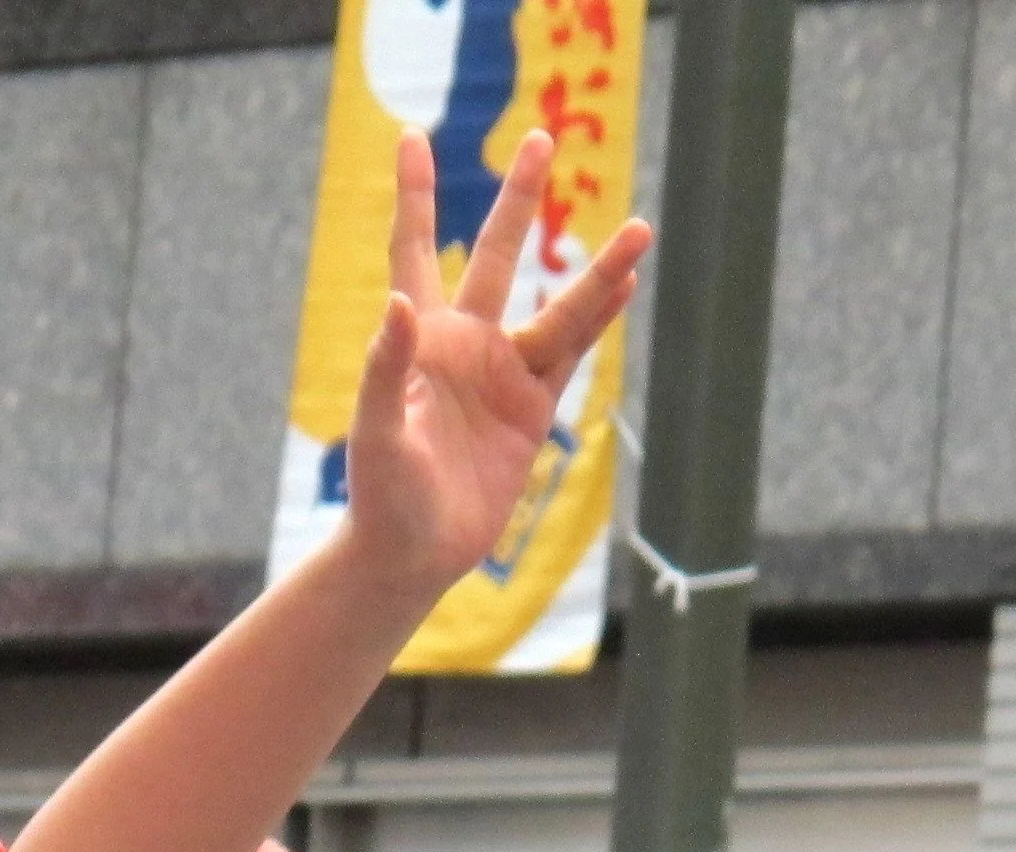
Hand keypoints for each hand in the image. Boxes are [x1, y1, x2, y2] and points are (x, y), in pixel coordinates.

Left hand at [336, 130, 651, 599]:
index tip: (412, 136)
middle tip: (543, 138)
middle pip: (497, 255)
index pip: (415, 249)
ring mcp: (503, 376)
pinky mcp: (532, 412)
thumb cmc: (379, 492)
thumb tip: (399, 301)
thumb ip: (386, 368)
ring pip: (558, 310)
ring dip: (599, 273)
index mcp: (420, 338)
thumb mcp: (376, 430)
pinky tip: (629, 284)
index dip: (415, 196)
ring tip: (640, 229)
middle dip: (519, 199)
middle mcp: (465, 344)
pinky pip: (572, 356)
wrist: (412, 552)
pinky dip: (601, 320)